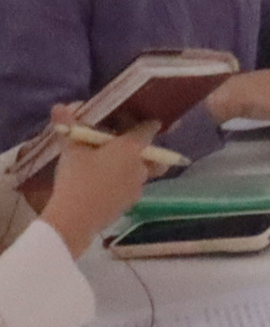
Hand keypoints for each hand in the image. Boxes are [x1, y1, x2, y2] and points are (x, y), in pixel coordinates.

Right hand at [38, 109, 158, 257]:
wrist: (75, 220)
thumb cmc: (76, 179)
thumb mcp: (71, 151)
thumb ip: (69, 127)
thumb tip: (60, 106)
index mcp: (132, 147)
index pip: (149, 128)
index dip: (146, 123)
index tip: (141, 121)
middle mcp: (141, 166)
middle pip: (152, 153)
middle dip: (144, 150)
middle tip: (127, 147)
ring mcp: (138, 187)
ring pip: (142, 172)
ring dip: (132, 168)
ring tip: (111, 168)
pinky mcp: (129, 204)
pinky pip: (131, 189)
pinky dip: (123, 185)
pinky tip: (105, 187)